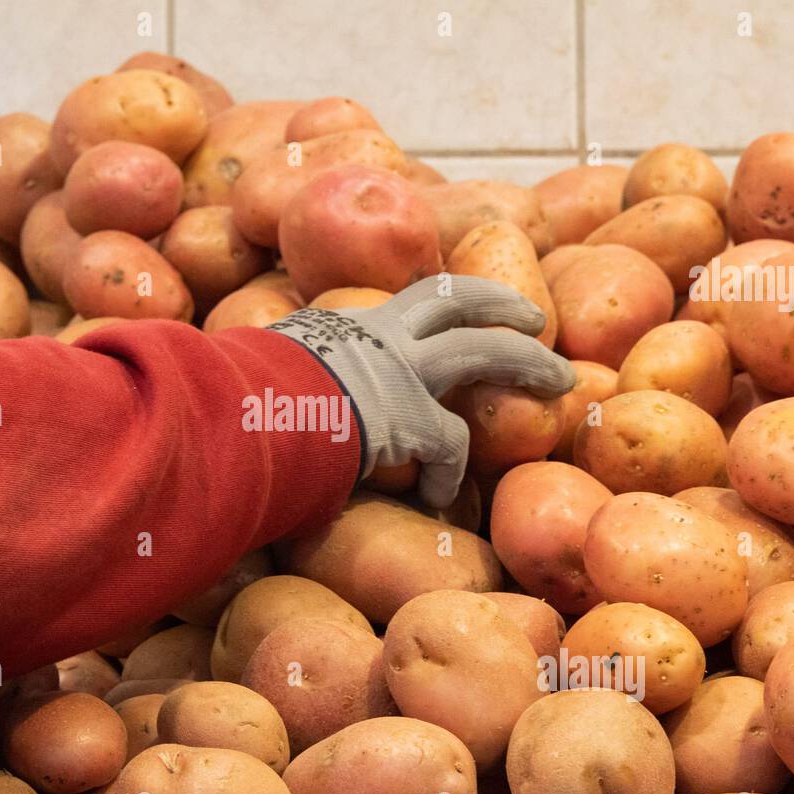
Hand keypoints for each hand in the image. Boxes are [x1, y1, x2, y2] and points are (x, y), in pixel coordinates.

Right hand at [268, 274, 575, 507]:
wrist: (244, 411)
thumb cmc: (234, 397)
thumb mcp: (253, 371)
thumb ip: (268, 377)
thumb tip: (241, 396)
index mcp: (342, 323)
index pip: (403, 307)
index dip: (438, 310)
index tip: (456, 319)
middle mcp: (378, 333)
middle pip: (455, 296)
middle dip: (501, 303)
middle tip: (534, 319)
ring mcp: (400, 368)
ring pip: (482, 348)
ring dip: (527, 359)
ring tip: (559, 378)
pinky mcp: (411, 414)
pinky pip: (452, 443)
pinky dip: (451, 472)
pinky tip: (445, 496)